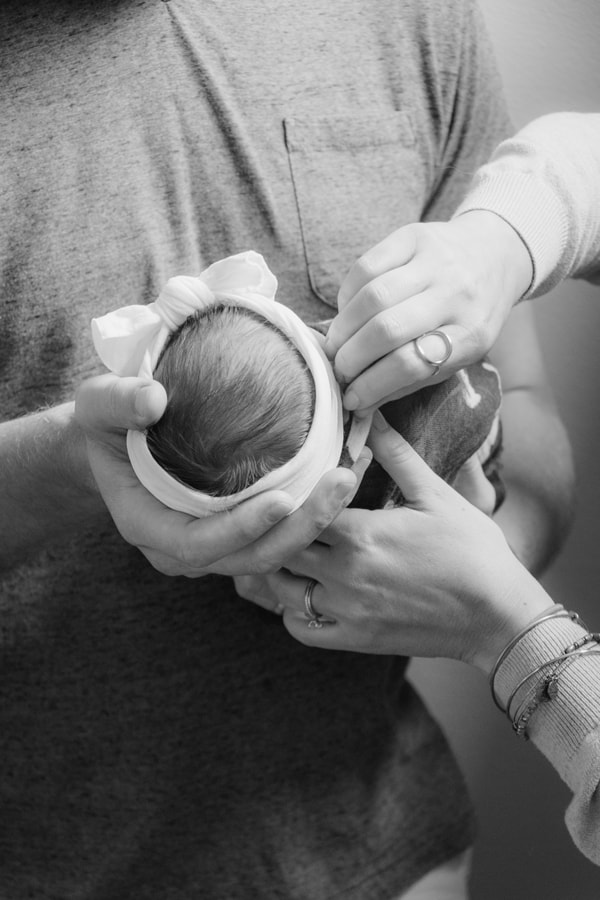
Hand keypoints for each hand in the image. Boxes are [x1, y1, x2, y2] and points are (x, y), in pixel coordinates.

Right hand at [75, 373, 369, 576]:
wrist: (113, 445)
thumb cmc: (106, 424)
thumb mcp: (98, 403)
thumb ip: (118, 401)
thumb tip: (153, 399)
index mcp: (148, 525)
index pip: (199, 545)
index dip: (242, 529)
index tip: (284, 500)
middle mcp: (183, 548)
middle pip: (250, 558)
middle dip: (300, 529)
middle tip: (343, 482)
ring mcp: (213, 545)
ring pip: (272, 552)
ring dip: (316, 523)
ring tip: (353, 476)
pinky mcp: (236, 532)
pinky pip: (277, 534)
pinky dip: (311, 512)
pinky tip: (343, 471)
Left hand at [236, 413, 551, 674]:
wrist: (499, 615)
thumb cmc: (474, 551)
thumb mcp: (436, 494)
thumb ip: (397, 455)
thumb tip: (372, 415)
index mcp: (361, 534)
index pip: (299, 508)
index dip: (294, 493)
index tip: (297, 483)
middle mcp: (344, 574)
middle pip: (283, 547)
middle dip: (281, 530)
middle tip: (283, 516)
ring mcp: (347, 610)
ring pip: (283, 589)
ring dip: (282, 569)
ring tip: (293, 550)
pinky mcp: (355, 638)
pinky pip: (301, 628)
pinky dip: (294, 612)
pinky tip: (308, 592)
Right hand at [324, 212, 532, 411]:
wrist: (494, 255)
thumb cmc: (468, 317)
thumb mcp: (456, 355)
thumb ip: (409, 380)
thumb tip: (358, 405)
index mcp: (472, 335)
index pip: (412, 364)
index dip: (373, 384)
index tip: (351, 398)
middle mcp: (457, 295)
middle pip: (388, 330)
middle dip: (352, 357)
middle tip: (338, 370)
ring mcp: (436, 261)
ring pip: (373, 297)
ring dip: (344, 328)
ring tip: (336, 345)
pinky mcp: (414, 235)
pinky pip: (367, 266)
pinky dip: (348, 295)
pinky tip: (347, 312)